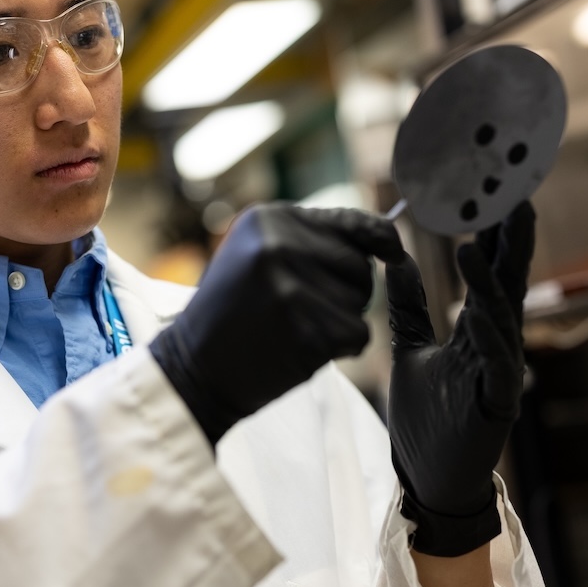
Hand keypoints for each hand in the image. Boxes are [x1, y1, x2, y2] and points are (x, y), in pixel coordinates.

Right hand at [149, 203, 404, 445]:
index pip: (352, 222)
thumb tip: (390, 239)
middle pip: (361, 265)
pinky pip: (357, 335)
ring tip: (294, 327)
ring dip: (341, 320)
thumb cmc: (233, 311)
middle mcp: (279, 244)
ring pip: (361, 302)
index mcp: (270, 219)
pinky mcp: (304, 328)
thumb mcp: (258, 254)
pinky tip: (301, 349)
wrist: (193, 367)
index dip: (381, 238)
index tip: (394, 251)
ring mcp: (291, 286)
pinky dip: (341, 349)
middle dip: (348, 290)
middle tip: (301, 309)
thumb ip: (311, 240)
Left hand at [385, 201, 534, 556]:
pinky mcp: (496, 404)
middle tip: (517, 198)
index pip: (490, 275)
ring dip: (491, 283)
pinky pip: (496, 365)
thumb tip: (399, 261)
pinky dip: (489, 336)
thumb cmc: (426, 416)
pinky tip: (479, 312)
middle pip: (507, 285)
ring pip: (502, 319)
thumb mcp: (408, 348)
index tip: (497, 196)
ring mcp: (499, 373)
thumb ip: (410, 308)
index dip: (495, 237)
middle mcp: (493, 345)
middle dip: (512, 244)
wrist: (427, 475)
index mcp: (475, 330)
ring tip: (475, 245)